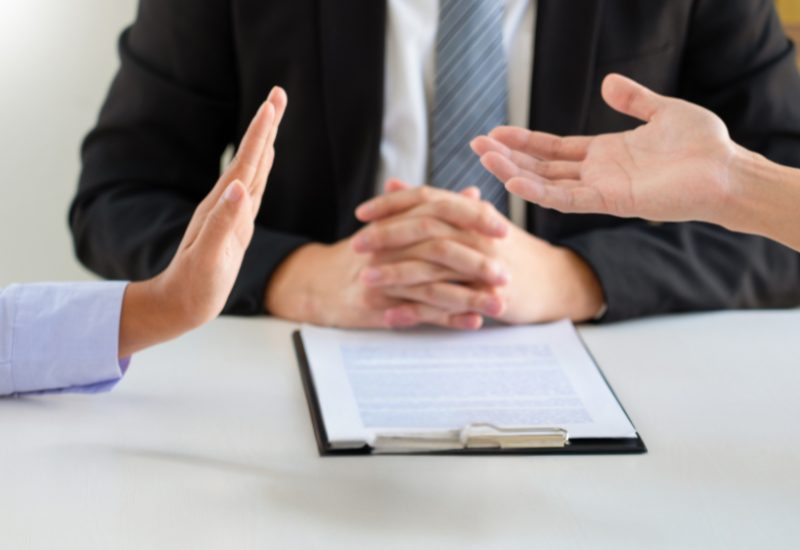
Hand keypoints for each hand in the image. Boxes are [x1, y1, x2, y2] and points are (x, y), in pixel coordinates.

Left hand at [119, 87, 287, 356]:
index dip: (261, 133)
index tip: (273, 104)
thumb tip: (239, 187)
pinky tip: (264, 162)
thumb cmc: (193, 286)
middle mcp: (227, 203)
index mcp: (222, 206)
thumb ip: (223, 222)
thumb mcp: (209, 257)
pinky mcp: (236, 225)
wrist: (178, 305)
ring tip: (274, 118)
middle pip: (251, 157)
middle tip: (279, 94)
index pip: (246, 162)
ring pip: (253, 169)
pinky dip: (262, 170)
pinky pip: (254, 190)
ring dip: (265, 142)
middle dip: (266, 126)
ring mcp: (232, 213)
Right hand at [266, 181, 507, 329]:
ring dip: (468, 295)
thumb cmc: (365, 254)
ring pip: (431, 283)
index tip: (504, 230)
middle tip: (507, 273)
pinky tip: (473, 321)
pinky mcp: (375, 304)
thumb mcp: (397, 226)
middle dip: (476, 261)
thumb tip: (474, 195)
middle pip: (437, 247)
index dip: (473, 219)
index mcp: (395, 219)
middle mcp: (387, 243)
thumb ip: (436, 211)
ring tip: (499, 302)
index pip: (438, 210)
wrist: (320, 284)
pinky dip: (448, 317)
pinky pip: (417, 312)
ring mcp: (380, 274)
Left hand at [354, 186, 603, 324]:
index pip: (427, 197)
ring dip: (396, 272)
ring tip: (365, 279)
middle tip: (355, 245)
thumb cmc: (506, 249)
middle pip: (426, 227)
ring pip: (434, 265)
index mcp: (471, 210)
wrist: (553, 280)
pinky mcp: (489, 295)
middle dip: (387, 236)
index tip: (361, 212)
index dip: (392, 204)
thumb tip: (393, 184)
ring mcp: (485, 264)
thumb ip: (430, 203)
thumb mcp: (471, 220)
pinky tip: (392, 315)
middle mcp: (477, 232)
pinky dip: (417, 310)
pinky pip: (446, 303)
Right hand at [471, 73, 737, 223]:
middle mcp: (596, 173)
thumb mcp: (662, 111)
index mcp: (603, 153)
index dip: (523, 142)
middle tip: (475, 145)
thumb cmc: (702, 145)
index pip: (553, 149)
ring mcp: (600, 189)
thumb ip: (633, 100)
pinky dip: (540, 191)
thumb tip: (607, 82)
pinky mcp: (610, 201)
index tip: (493, 134)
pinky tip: (514, 181)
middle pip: (541, 165)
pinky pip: (568, 198)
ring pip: (547, 182)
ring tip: (484, 158)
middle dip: (508, 156)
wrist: (727, 170)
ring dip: (514, 171)